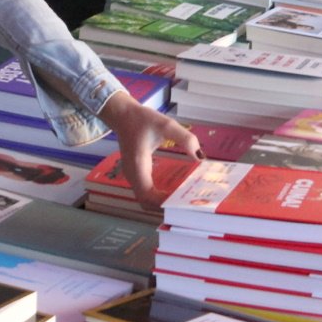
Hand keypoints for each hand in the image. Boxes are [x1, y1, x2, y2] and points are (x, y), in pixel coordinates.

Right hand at [99, 92, 201, 208]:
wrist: (122, 115)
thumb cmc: (142, 119)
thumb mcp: (166, 125)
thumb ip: (185, 138)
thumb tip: (199, 157)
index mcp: (138, 165)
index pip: (148, 195)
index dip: (163, 203)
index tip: (181, 202)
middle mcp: (133, 175)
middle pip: (146, 203)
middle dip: (164, 207)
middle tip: (185, 205)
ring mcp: (132, 177)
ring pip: (145, 200)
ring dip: (161, 203)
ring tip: (181, 201)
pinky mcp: (135, 175)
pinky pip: (145, 192)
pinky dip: (157, 196)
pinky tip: (173, 191)